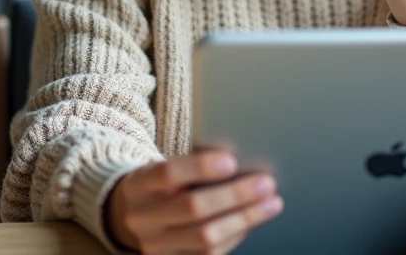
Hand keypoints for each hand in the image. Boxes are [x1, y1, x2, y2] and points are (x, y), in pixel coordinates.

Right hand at [106, 149, 283, 254]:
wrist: (134, 216)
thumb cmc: (162, 185)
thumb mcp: (165, 167)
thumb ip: (192, 164)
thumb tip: (239, 159)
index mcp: (138, 185)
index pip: (168, 174)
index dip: (200, 167)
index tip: (231, 160)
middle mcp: (141, 218)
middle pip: (192, 208)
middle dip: (235, 195)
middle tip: (266, 182)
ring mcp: (155, 246)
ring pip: (205, 237)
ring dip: (244, 219)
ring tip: (271, 203)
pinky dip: (236, 236)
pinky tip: (251, 220)